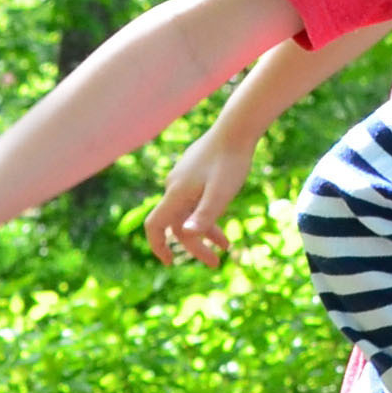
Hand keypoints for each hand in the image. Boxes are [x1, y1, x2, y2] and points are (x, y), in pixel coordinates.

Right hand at [146, 119, 255, 266]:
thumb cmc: (230, 162)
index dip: (158, 246)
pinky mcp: (194, 173)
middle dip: (195, 246)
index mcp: (177, 194)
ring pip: (189, 213)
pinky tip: (224, 219)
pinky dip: (208, 215)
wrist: (236, 129)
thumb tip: (187, 235)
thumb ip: (205, 215)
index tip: (170, 262)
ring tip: (226, 247)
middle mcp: (174, 187)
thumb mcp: (220, 194)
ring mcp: (183, 179)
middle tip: (216, 263)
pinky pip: (195, 201)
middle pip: (177, 225)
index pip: (155, 225)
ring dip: (205, 232)